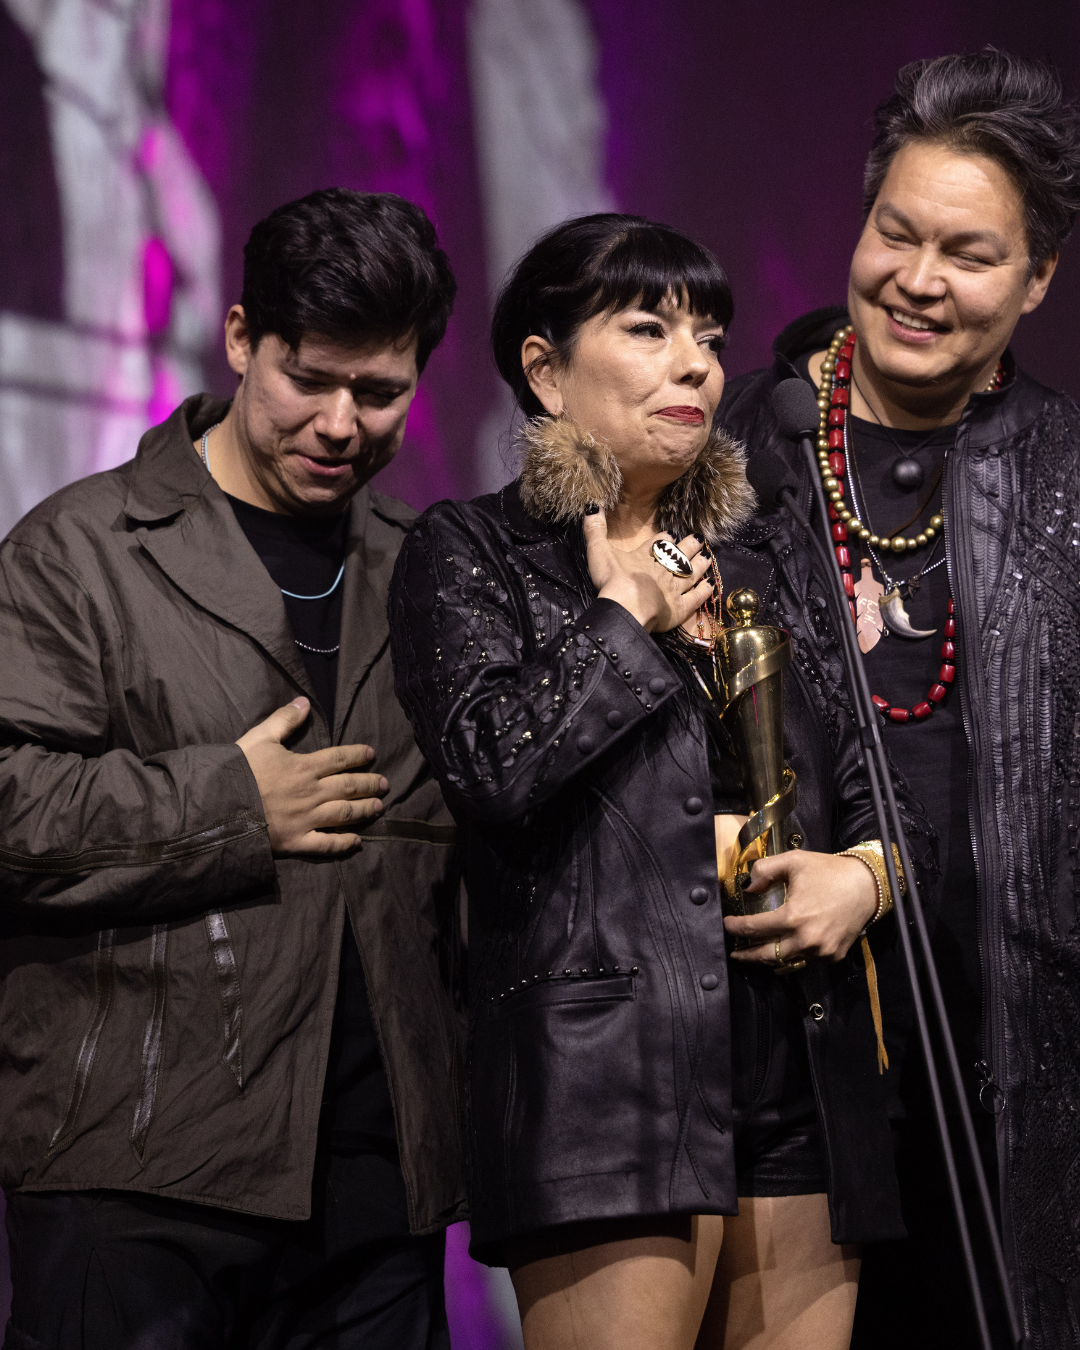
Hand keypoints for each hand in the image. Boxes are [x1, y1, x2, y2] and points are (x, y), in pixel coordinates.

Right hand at [236, 697, 387, 855]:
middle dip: (369, 784)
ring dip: (363, 810)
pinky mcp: (297, 841)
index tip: (371, 755)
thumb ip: (283, 720)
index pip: (339, 758)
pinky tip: (357, 841)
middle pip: (348, 786)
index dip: (357, 755)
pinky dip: (343, 843)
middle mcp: (311, 793)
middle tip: (385, 784)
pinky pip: (326, 844)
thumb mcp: (259, 737)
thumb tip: (304, 701)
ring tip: (378, 807)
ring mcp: (306, 819)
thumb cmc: (237, 770)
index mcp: (304, 767)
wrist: (217, 807)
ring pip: (343, 813)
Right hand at [584, 509, 713, 631]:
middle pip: (680, 555)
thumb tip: (591, 506)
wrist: (626, 606)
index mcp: (646, 556)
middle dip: (689, 546)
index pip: (658, 543)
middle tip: (699, 539)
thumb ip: (595, 529)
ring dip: (699, 565)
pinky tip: (710, 586)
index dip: (664, 538)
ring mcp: (674, 589)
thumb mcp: (598, 551)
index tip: (669, 535)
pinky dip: (704, 592)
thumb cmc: (612, 579)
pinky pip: (695, 598)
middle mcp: (664, 570)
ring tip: (707, 558)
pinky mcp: (680, 609)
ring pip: (691, 574)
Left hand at [724, 851, 877, 965]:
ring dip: (768, 959)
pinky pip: (806, 961)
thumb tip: (748, 887)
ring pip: (786, 962)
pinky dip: (793, 957)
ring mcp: (821, 951)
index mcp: (793, 917)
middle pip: (766, 955)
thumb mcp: (793, 861)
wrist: (867, 885)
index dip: (736, 928)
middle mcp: (806, 940)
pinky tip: (784, 949)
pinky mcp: (833, 956)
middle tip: (734, 953)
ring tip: (755, 953)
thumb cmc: (829, 872)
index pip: (754, 929)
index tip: (726, 925)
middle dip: (746, 955)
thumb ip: (764, 871)